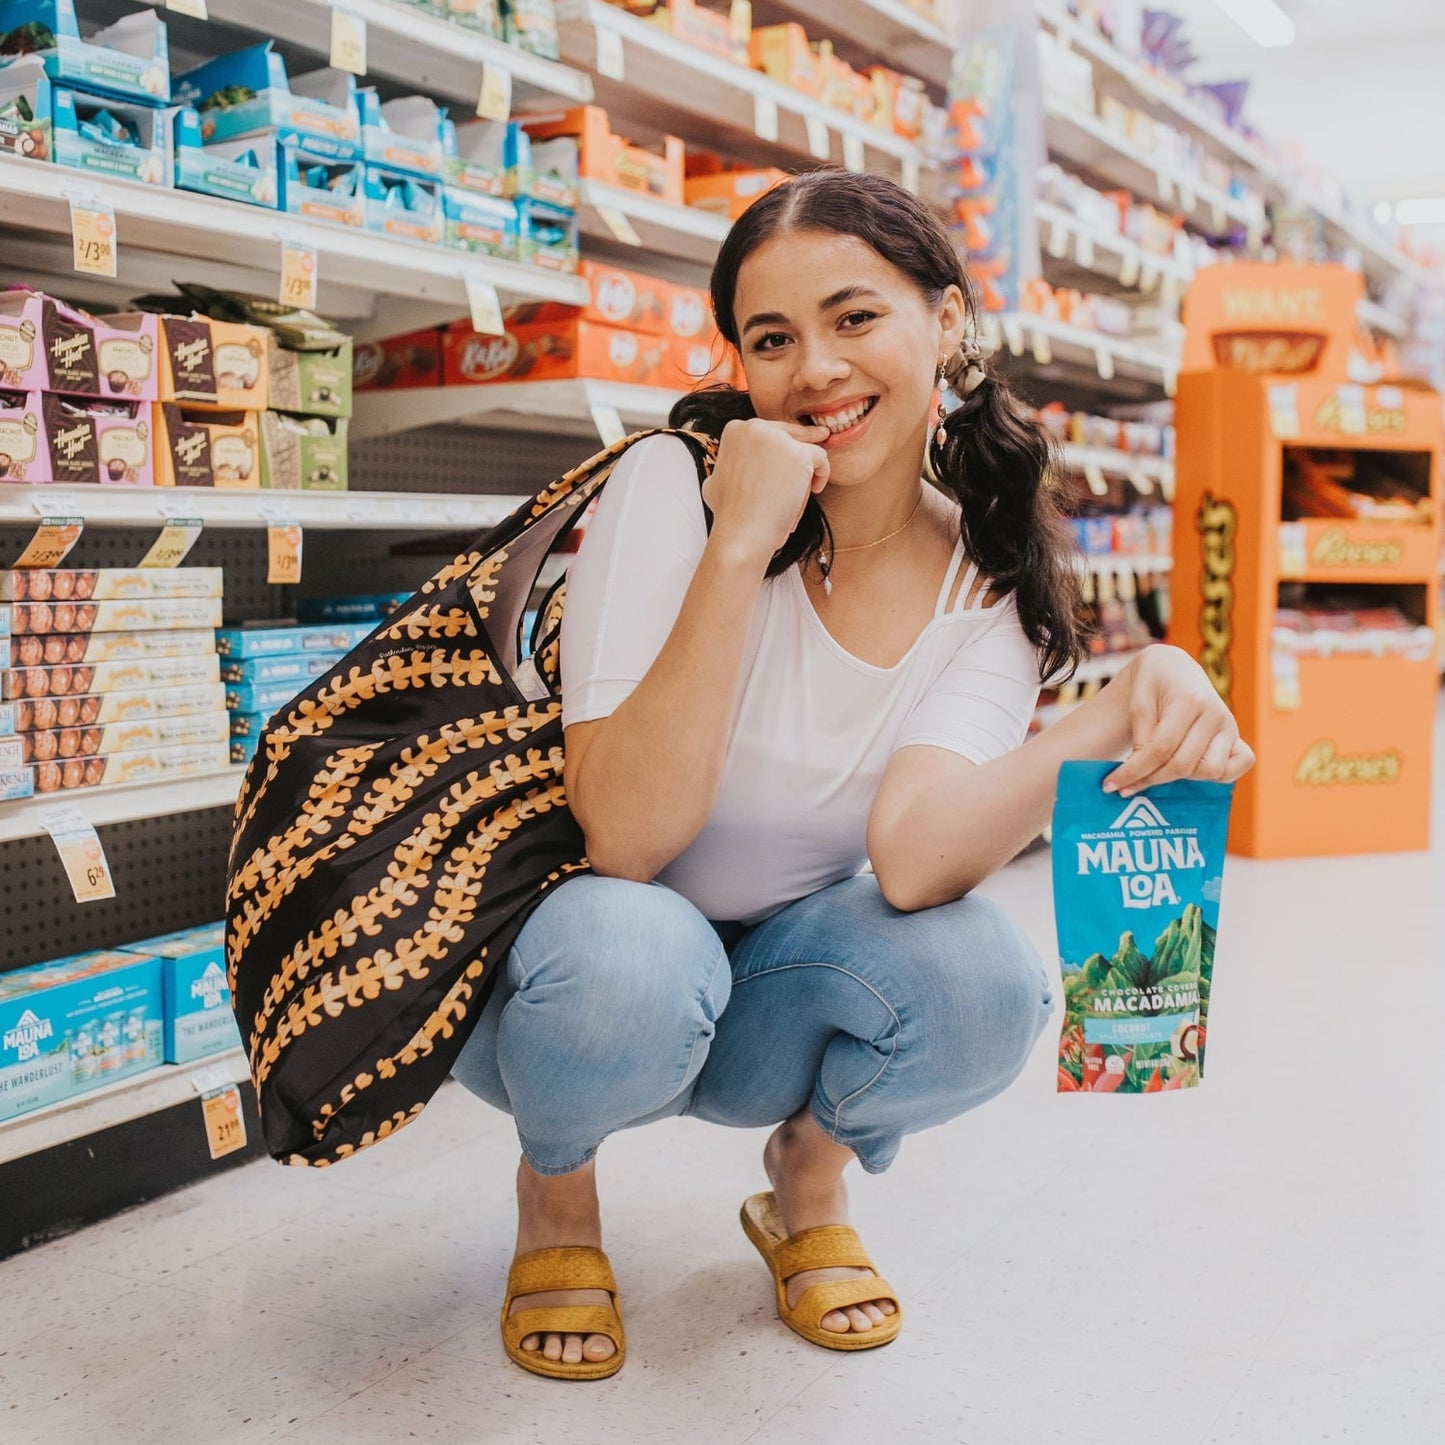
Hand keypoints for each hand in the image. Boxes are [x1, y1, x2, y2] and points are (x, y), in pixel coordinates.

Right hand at [703, 417, 829, 564]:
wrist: (741, 532)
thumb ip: (729, 466)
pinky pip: (820, 458)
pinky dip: (822, 473)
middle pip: (788, 434)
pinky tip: (816, 488)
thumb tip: (728, 467)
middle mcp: (754, 427)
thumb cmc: (730, 514)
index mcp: (735, 429)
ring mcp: (777, 439)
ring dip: (805, 472)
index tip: (793, 448)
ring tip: (795, 497)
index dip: (781, 444)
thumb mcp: (716, 480)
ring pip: (804, 449)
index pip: (768, 431)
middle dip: (802, 441)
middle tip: (821, 436)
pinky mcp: (799, 454)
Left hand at [1104, 645, 1254, 796]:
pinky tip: (1190, 771)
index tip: (1111, 785)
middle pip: (1183, 764)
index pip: (1160, 749)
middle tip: (1125, 785)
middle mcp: (1215, 714)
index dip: (1133, 771)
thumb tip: (1139, 773)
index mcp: (1189, 700)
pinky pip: (1239, 765)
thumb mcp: (1137, 701)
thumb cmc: (1152, 683)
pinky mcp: (1235, 736)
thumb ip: (1141, 737)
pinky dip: (1217, 776)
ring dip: (1181, 779)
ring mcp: (1229, 726)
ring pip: (1211, 771)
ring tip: (1156, 771)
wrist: (1174, 668)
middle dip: (1150, 779)